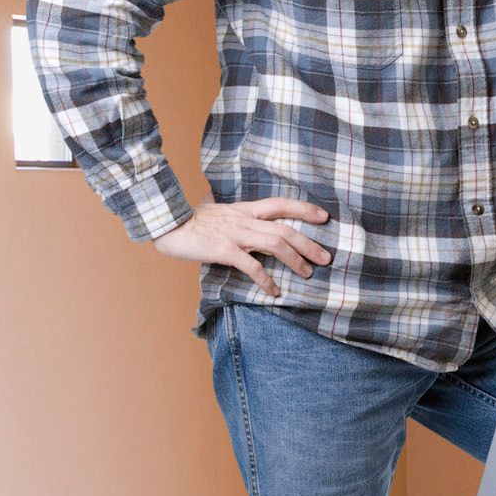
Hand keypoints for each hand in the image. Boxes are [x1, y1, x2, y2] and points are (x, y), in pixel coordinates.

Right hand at [152, 198, 331, 295]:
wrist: (169, 224)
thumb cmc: (194, 221)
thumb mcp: (221, 211)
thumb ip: (239, 216)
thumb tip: (250, 217)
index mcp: (246, 209)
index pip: (281, 204)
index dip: (304, 208)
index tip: (324, 217)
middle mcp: (245, 219)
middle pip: (285, 228)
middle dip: (309, 243)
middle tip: (326, 258)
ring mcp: (235, 234)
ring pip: (274, 244)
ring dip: (295, 259)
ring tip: (308, 273)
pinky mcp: (224, 250)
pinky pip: (251, 266)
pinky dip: (265, 279)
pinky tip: (274, 291)